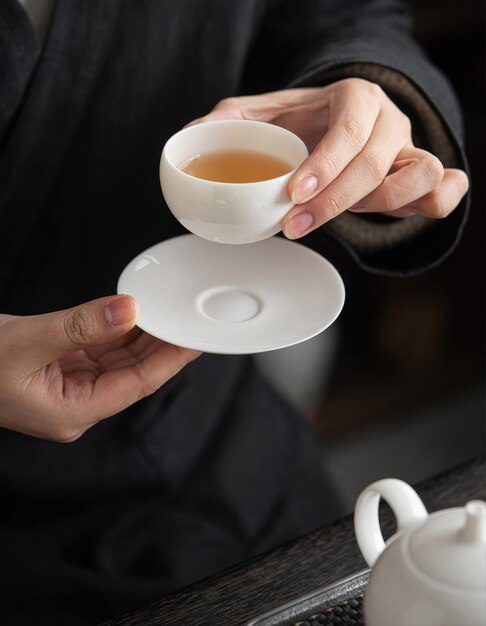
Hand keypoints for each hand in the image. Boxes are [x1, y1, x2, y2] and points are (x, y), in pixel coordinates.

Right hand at [0, 295, 199, 441]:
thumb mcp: (27, 342)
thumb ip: (80, 326)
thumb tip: (127, 310)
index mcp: (72, 412)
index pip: (138, 384)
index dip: (171, 359)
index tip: (195, 338)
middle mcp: (77, 404)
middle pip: (133, 373)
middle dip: (161, 345)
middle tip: (186, 318)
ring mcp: (70, 387)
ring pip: (118, 360)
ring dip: (141, 336)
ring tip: (166, 313)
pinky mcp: (62, 368)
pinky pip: (99, 350)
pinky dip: (116, 331)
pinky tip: (132, 315)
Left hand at [191, 79, 468, 238]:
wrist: (339, 126)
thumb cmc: (305, 121)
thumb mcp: (266, 112)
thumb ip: (231, 119)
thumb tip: (194, 133)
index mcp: (355, 98)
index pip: (350, 129)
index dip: (326, 166)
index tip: (293, 194)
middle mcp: (389, 123)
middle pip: (378, 164)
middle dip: (335, 203)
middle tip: (293, 227)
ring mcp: (409, 150)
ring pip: (420, 177)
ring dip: (376, 207)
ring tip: (332, 218)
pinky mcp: (419, 178)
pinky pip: (444, 192)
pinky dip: (433, 205)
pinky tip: (399, 213)